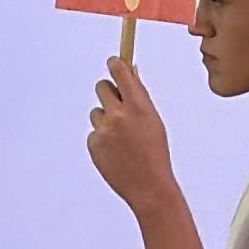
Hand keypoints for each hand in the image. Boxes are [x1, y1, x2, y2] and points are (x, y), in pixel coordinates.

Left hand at [86, 52, 177, 208]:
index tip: (113, 62)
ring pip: (96, 112)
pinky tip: (116, 151)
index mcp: (138, 107)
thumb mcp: (153, 120)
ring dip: (106, 119)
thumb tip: (130, 73)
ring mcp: (103, 131)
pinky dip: (102, 139)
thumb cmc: (155, 152)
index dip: (115, 64)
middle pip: (101, 87)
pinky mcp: (93, 144)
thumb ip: (140, 97)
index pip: (120, 72)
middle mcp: (118, 116)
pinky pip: (94, 132)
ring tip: (121, 138)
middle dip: (109, 92)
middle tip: (117, 103)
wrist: (149, 187)